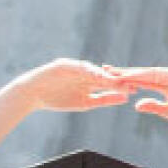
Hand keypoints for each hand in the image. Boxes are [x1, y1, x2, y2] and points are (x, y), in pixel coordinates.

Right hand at [7, 59, 129, 111]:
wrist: (33, 95)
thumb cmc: (58, 99)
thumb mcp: (85, 102)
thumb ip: (105, 99)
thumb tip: (125, 98)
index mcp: (91, 80)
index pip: (109, 82)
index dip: (121, 85)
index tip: (135, 90)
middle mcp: (85, 72)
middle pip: (104, 74)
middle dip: (116, 79)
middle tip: (131, 83)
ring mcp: (75, 67)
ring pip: (93, 70)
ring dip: (104, 75)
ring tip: (115, 80)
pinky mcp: (64, 64)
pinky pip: (77, 67)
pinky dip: (86, 70)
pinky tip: (95, 74)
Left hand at [107, 66, 167, 125]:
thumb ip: (153, 106)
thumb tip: (136, 104)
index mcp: (164, 83)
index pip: (141, 80)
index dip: (126, 78)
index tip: (110, 77)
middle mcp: (166, 76)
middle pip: (140, 73)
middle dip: (123, 71)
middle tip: (104, 68)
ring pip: (145, 72)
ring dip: (129, 72)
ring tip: (112, 72)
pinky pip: (154, 75)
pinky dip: (141, 76)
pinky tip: (129, 76)